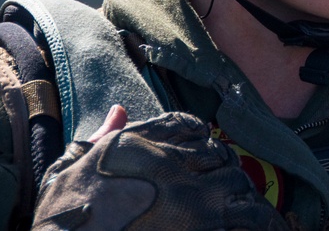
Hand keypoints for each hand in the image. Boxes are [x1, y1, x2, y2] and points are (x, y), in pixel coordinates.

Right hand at [32, 110, 287, 229]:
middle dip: (227, 168)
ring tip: (255, 212)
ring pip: (238, 184)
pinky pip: (244, 220)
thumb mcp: (76, 165)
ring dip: (246, 196)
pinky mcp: (201, 229)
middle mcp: (172, 166)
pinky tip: (264, 228)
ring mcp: (189, 200)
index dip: (202, 136)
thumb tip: (120, 110)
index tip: (205, 147)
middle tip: (230, 184)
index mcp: (142, 146)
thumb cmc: (65, 211)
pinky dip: (257, 223)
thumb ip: (103, 136)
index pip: (188, 125)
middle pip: (220, 155)